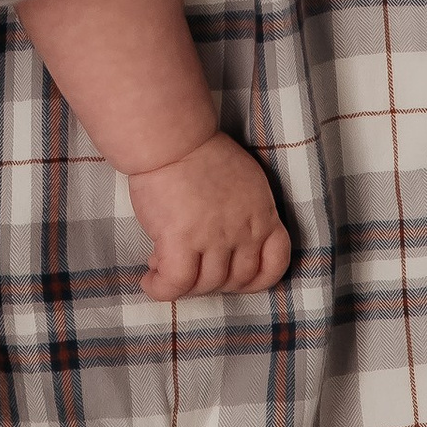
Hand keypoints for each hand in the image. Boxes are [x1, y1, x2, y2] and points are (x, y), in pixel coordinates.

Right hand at [123, 132, 290, 301]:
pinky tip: (151, 280)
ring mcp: (214, 238)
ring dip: (183, 285)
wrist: (171, 137)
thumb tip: (228, 242)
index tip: (233, 280)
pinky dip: (162, 289)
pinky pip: (176, 283)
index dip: (254, 280)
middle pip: (236, 280)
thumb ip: (244, 212)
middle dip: (212, 283)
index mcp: (262, 213)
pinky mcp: (181, 240)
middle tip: (189, 268)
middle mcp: (244, 230)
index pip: (275, 264)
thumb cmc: (199, 150)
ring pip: (205, 286)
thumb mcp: (243, 179)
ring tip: (161, 266)